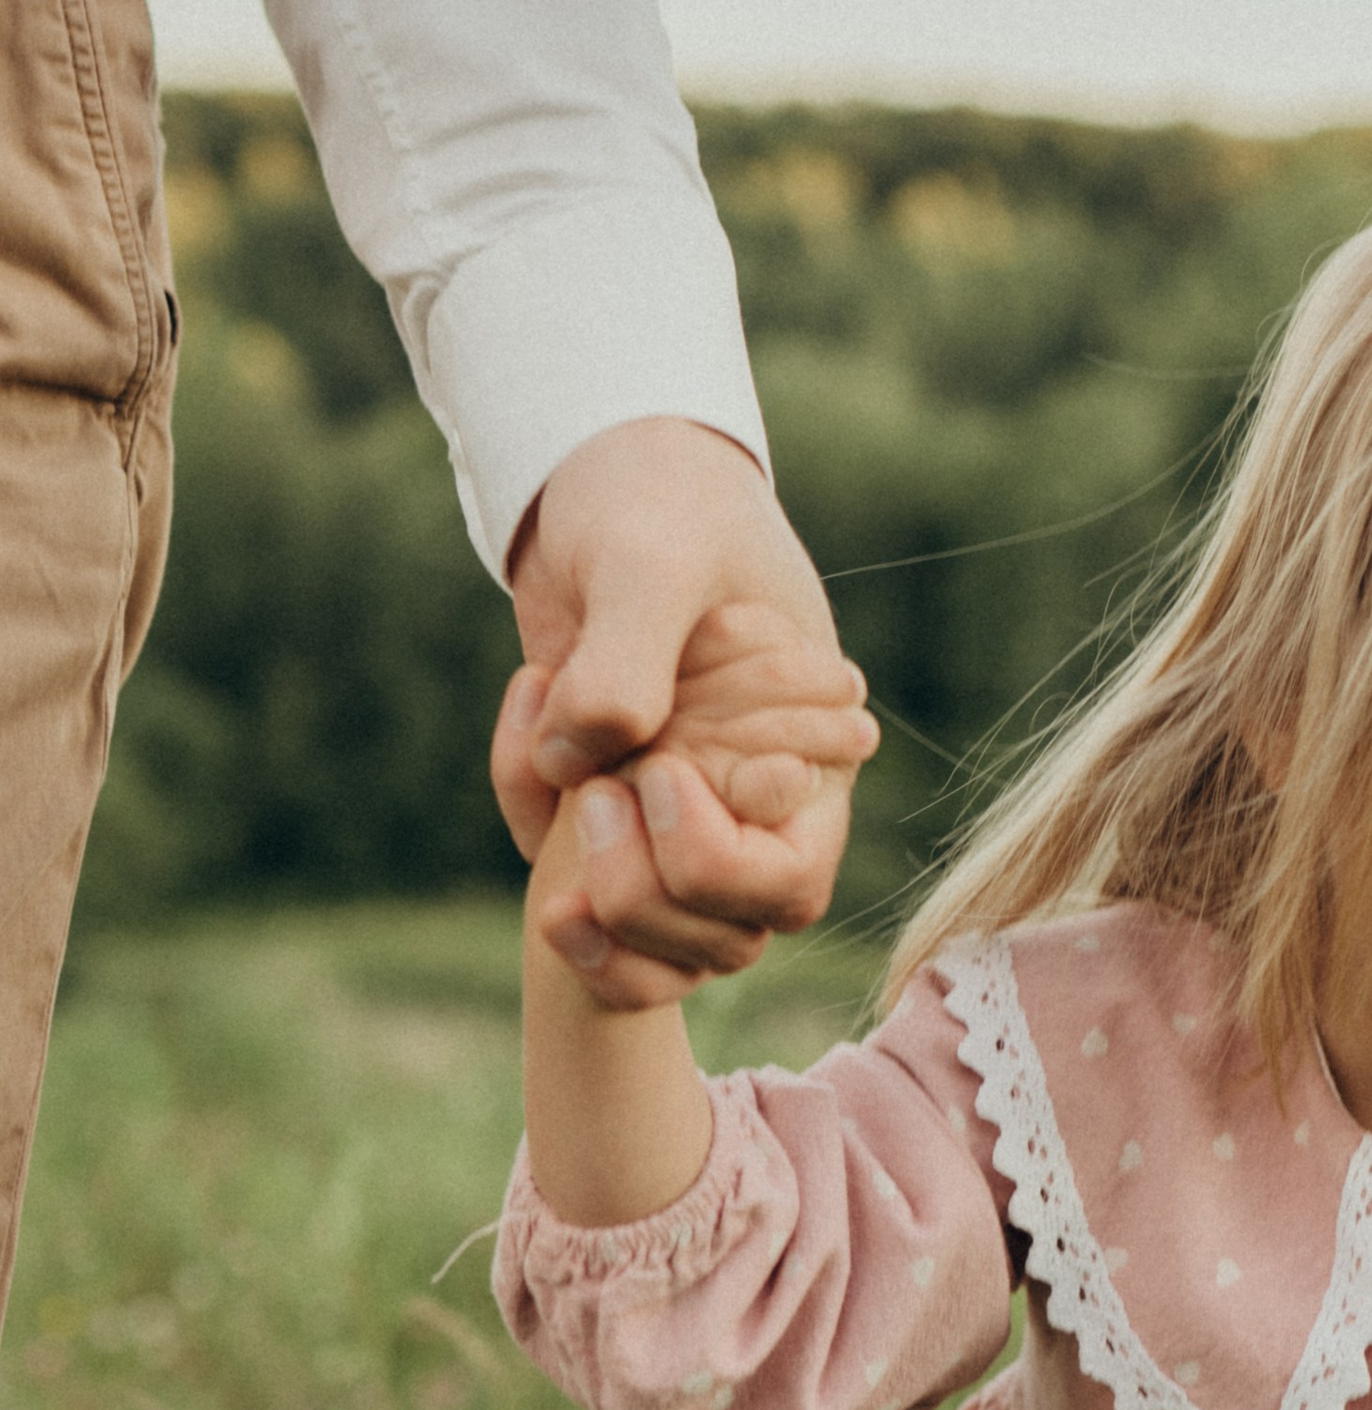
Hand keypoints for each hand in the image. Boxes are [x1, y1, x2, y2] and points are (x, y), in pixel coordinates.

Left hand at [496, 422, 877, 995]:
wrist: (598, 472)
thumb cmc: (660, 502)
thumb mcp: (651, 563)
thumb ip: (628, 663)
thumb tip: (580, 767)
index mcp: (809, 759)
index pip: (786, 883)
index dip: (713, 860)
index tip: (655, 772)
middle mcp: (749, 803)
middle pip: (716, 937)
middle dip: (634, 884)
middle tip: (595, 785)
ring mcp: (672, 812)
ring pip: (640, 932)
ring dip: (573, 870)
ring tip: (549, 737)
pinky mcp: (601, 803)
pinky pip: (563, 864)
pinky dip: (526, 810)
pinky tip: (525, 715)